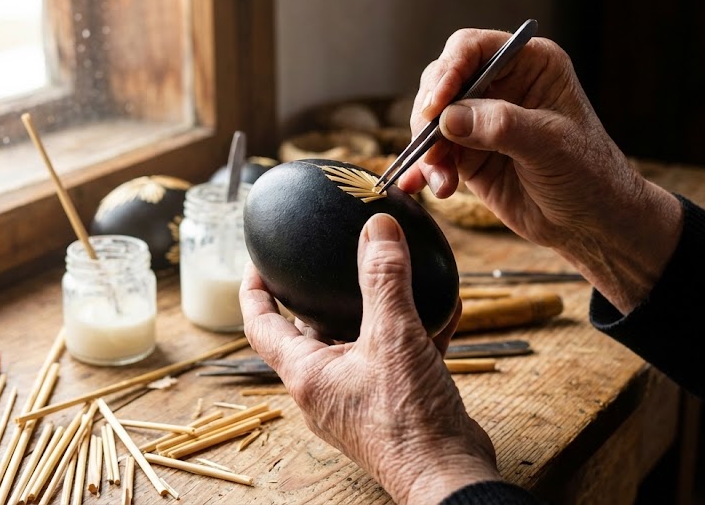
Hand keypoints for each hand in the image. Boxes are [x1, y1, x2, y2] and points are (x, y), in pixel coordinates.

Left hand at [241, 213, 501, 504]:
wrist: (449, 477)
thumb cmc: (409, 421)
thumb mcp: (394, 338)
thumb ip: (384, 279)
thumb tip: (377, 228)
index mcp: (307, 373)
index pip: (261, 324)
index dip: (254, 288)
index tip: (259, 260)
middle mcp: (326, 388)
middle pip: (311, 330)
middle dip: (323, 293)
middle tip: (333, 258)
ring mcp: (359, 399)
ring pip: (359, 342)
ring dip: (378, 309)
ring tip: (395, 273)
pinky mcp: (395, 405)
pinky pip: (398, 358)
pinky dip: (415, 332)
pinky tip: (443, 307)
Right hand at [400, 29, 683, 311]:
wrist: (591, 223)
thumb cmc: (588, 174)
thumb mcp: (550, 145)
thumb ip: (500, 126)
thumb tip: (448, 117)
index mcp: (529, 64)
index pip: (473, 49)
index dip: (448, 71)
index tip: (436, 105)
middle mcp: (501, 86)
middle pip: (442, 81)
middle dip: (431, 115)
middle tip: (432, 147)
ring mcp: (481, 120)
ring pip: (432, 120)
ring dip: (428, 150)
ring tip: (443, 182)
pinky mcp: (468, 154)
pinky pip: (433, 153)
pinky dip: (423, 169)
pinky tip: (417, 184)